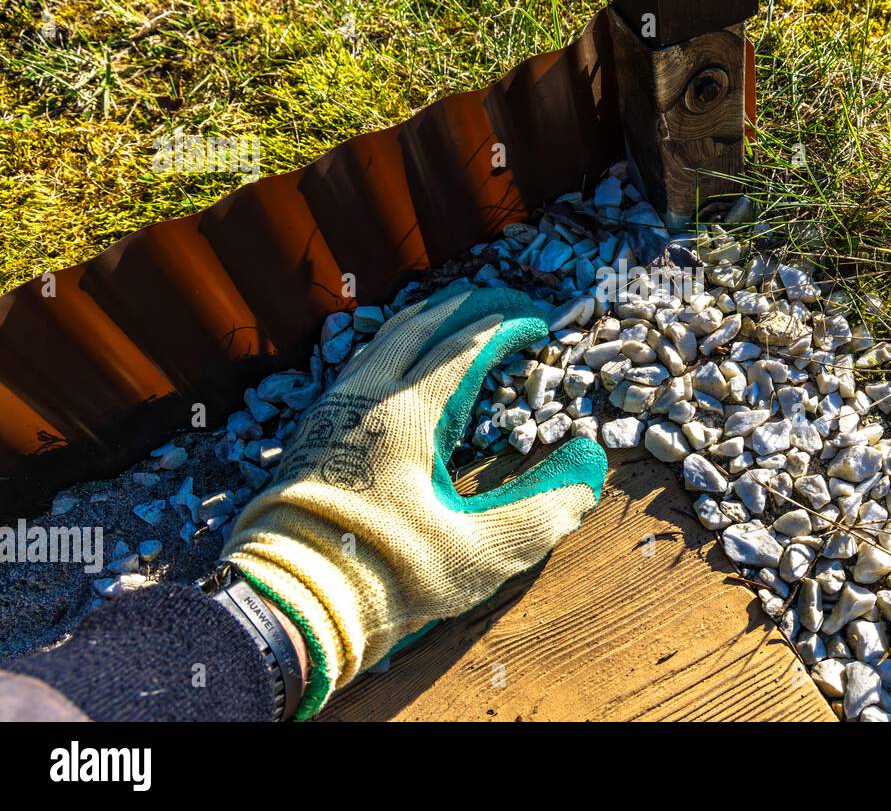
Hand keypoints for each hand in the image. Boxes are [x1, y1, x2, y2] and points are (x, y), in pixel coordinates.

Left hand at [223, 285, 606, 717]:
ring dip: (422, 321)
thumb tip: (587, 463)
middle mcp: (366, 398)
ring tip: (451, 314)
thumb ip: (544, 508)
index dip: (506, 328)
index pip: (466, 349)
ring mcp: (332, 412)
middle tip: (500, 302)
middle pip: (419, 327)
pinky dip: (389, 348)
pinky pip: (356, 366)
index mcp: (409, 415)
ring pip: (380, 342)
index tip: (537, 321)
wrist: (288, 602)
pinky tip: (395, 364)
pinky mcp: (310, 434)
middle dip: (465, 307)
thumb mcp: (480, 554)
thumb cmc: (387, 576)